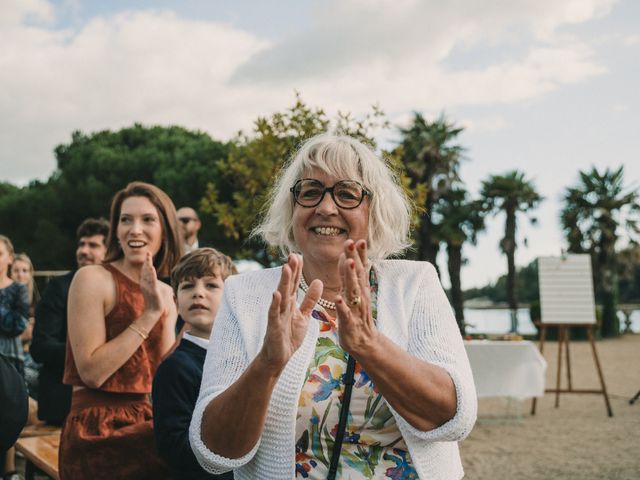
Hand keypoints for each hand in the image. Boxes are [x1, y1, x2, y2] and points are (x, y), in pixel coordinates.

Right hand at [140, 252, 164, 317]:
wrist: (153, 312)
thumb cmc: (153, 302)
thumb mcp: (152, 290)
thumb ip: (152, 283)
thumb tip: (153, 278)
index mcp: (145, 283)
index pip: (145, 271)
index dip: (146, 262)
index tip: (148, 254)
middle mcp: (145, 284)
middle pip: (146, 270)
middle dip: (147, 261)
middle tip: (148, 252)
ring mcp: (149, 287)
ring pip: (148, 274)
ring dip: (148, 266)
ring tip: (149, 258)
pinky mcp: (153, 291)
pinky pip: (152, 281)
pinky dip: (152, 275)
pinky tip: (152, 269)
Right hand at [260, 254, 320, 371]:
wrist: (279, 357)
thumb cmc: (289, 336)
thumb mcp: (303, 315)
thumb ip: (309, 300)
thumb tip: (318, 281)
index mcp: (290, 303)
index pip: (294, 283)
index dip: (297, 270)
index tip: (300, 255)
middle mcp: (282, 306)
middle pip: (287, 285)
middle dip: (291, 271)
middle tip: (293, 255)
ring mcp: (277, 315)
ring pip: (281, 296)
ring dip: (283, 282)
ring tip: (286, 268)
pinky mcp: (274, 327)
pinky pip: (274, 314)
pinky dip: (275, 304)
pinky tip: (276, 294)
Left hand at [335, 239, 378, 355]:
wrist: (364, 342)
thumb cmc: (356, 315)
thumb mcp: (352, 293)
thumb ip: (348, 275)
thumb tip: (345, 256)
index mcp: (359, 288)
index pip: (360, 268)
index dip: (359, 254)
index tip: (357, 239)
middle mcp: (359, 296)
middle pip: (357, 274)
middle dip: (354, 258)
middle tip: (351, 242)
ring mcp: (355, 309)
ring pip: (353, 290)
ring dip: (350, 276)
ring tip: (348, 262)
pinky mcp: (349, 322)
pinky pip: (345, 313)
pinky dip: (342, 305)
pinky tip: (337, 297)